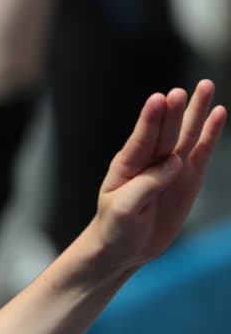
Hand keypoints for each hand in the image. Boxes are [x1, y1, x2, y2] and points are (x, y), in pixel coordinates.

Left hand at [91, 79, 225, 273]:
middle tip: (179, 92)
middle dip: (174, 112)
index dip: (150, 120)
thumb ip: (147, 184)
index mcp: (127, 165)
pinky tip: (217, 113)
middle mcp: (150, 160)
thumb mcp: (124, 210)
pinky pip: (201, 152)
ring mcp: (171, 167)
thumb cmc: (115, 228)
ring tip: (205, 86)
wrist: (124, 248)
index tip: (158, 99)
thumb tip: (175, 162)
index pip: (141, 138)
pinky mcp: (188, 178)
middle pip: (166, 131)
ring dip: (196, 111)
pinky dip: (210, 133)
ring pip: (186, 134)